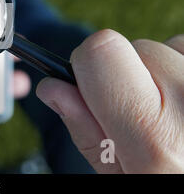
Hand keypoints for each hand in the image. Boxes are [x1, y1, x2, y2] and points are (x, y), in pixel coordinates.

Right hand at [36, 29, 183, 172]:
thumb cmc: (168, 182)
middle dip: (129, 74)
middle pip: (135, 46)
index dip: (88, 65)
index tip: (94, 86)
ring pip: (170, 46)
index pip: (101, 51)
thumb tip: (54, 87)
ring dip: (163, 71)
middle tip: (144, 114)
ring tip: (175, 112)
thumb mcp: (119, 176)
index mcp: (155, 136)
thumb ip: (84, 128)